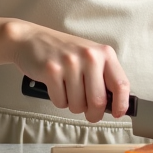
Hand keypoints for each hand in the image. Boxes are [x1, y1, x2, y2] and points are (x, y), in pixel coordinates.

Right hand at [6, 20, 130, 122]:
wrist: (31, 39)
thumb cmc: (63, 52)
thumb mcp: (90, 57)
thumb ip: (104, 77)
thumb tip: (115, 104)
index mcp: (104, 53)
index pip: (121, 84)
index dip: (121, 104)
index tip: (117, 113)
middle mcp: (89, 56)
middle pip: (98, 101)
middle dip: (93, 114)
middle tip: (89, 113)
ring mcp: (70, 63)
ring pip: (78, 105)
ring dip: (73, 106)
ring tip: (68, 91)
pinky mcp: (52, 71)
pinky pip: (60, 101)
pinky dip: (58, 100)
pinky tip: (56, 86)